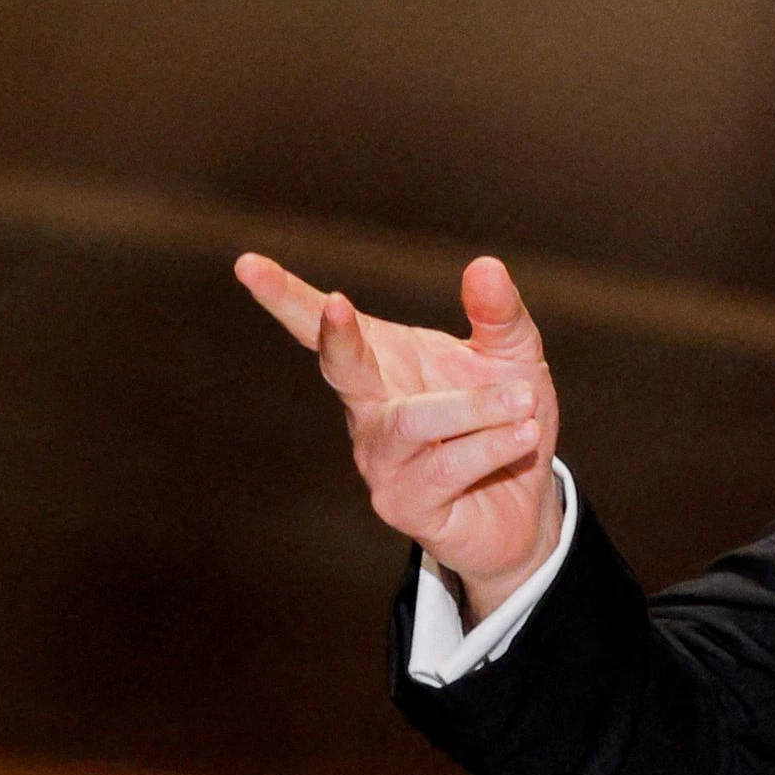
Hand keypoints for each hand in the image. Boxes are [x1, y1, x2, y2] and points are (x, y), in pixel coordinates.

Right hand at [238, 250, 562, 606]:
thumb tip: (485, 265)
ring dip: (473, 407)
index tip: (248, 265)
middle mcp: (371, 410)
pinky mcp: (403, 504)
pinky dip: (489, 445)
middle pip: (339, 369)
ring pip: (410, 422)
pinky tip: (524, 434)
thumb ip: (499, 315)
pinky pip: (444, 468)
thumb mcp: (515, 359)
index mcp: (384, 362)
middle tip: (338, 307)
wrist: (526, 510)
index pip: (325, 325)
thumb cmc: (509, 422)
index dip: (286, 296)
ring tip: (525, 397)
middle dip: (337, 338)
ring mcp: (380, 460)